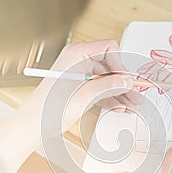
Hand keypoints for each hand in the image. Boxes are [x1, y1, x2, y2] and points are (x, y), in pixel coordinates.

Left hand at [0, 40, 142, 172]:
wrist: (35, 124)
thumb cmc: (50, 107)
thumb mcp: (84, 96)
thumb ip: (108, 85)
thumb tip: (127, 79)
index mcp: (77, 53)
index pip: (108, 48)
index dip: (120, 64)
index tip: (128, 80)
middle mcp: (79, 60)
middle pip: (110, 65)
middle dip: (123, 82)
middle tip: (136, 95)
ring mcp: (80, 73)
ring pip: (107, 79)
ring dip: (120, 92)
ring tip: (132, 105)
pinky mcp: (79, 86)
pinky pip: (100, 88)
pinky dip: (110, 97)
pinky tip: (121, 107)